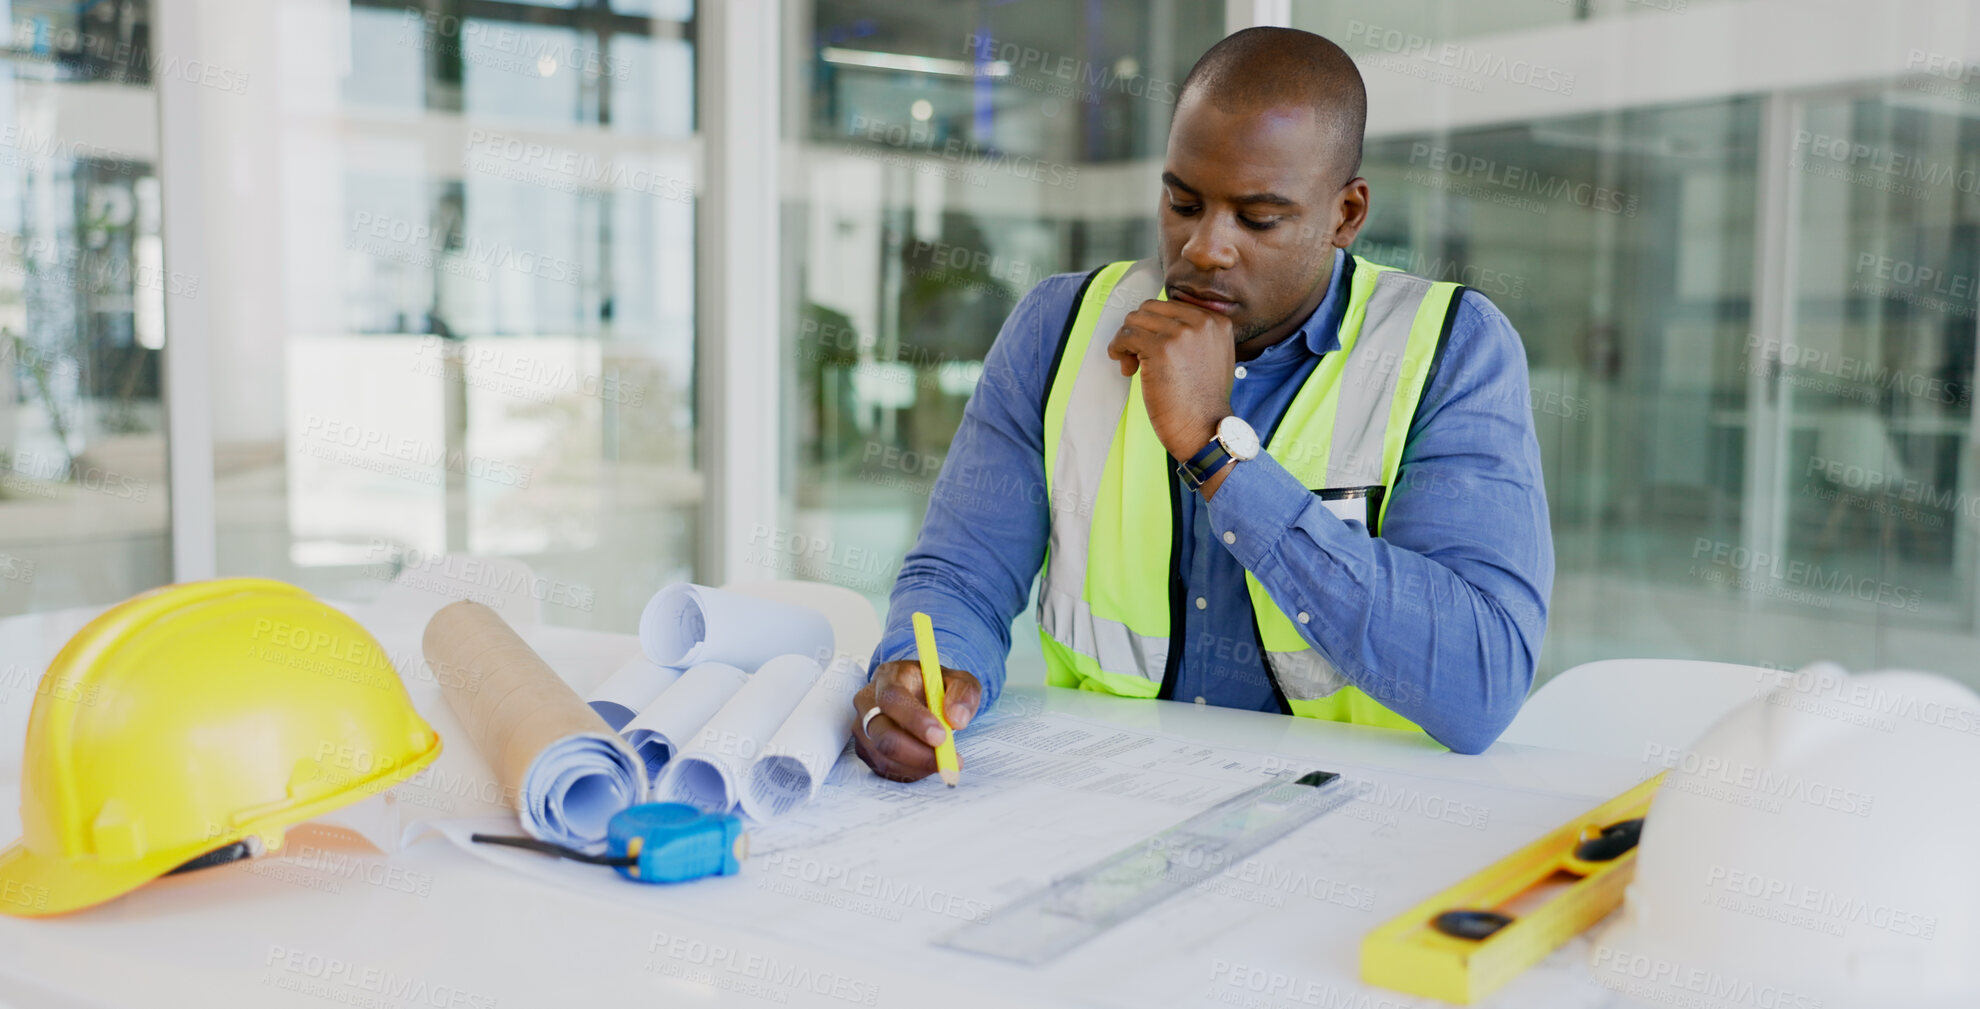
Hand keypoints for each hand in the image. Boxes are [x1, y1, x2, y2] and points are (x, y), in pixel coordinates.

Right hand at [852, 660, 982, 782]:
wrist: (921, 695)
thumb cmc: (936, 687)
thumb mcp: (958, 681)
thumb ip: (963, 694)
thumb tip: (957, 719)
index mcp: (888, 677)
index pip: (892, 698)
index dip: (914, 720)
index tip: (941, 736)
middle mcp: (868, 702)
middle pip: (883, 735)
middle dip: (918, 753)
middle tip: (947, 759)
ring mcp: (862, 727)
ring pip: (885, 758)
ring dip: (918, 765)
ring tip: (943, 759)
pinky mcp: (865, 749)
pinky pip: (885, 769)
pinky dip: (911, 772)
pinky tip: (926, 762)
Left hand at [1107, 298, 1234, 460]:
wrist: (1205, 429)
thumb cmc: (1203, 402)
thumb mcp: (1213, 356)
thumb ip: (1195, 334)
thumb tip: (1160, 323)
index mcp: (1215, 321)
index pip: (1170, 306)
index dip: (1154, 327)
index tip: (1151, 348)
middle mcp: (1201, 321)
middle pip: (1150, 309)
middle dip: (1138, 331)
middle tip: (1137, 357)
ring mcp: (1180, 333)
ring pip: (1135, 320)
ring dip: (1126, 341)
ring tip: (1131, 364)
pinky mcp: (1160, 348)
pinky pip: (1126, 336)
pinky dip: (1118, 349)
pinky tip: (1126, 367)